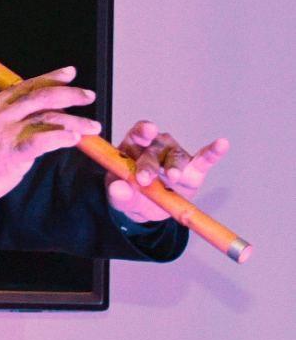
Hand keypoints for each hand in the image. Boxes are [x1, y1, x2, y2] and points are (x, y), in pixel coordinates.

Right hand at [0, 65, 101, 208]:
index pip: (27, 86)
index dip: (51, 78)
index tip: (70, 73)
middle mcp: (2, 115)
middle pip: (43, 98)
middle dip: (70, 94)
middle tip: (89, 95)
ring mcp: (8, 133)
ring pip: (49, 120)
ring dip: (75, 122)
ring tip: (93, 127)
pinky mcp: (13, 154)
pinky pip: (43, 142)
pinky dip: (60, 139)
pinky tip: (74, 139)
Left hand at [106, 121, 228, 222]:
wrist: (147, 209)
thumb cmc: (131, 194)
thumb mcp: (120, 197)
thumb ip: (118, 193)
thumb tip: (118, 189)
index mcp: (134, 147)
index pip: (138, 133)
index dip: (142, 130)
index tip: (146, 131)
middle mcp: (156, 147)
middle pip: (154, 149)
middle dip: (149, 164)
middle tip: (145, 179)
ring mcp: (175, 157)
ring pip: (176, 156)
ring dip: (174, 166)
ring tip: (172, 177)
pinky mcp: (194, 170)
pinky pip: (204, 159)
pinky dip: (213, 152)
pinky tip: (221, 144)